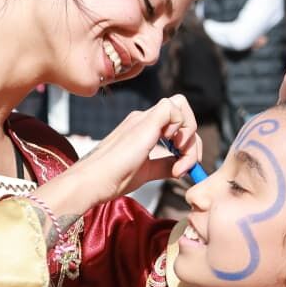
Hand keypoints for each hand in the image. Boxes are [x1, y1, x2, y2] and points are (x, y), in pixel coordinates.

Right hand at [43, 96, 200, 216]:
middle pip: (182, 113)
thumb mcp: (147, 171)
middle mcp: (143, 118)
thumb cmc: (112, 179)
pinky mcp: (145, 121)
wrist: (93, 181)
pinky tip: (172, 149)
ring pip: (180, 105)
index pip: (177, 123)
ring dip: (189, 134)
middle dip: (192, 141)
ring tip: (179, 160)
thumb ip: (164, 165)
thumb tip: (181, 165)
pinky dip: (182, 128)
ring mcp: (143, 118)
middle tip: (184, 166)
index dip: (187, 144)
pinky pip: (174, 108)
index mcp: (143, 128)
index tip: (182, 167)